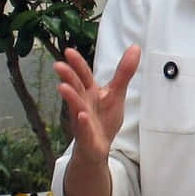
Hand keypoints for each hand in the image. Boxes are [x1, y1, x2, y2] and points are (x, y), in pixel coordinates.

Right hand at [54, 45, 140, 164]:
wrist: (97, 148)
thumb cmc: (104, 118)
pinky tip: (82, 116)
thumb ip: (124, 72)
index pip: (83, 75)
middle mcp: (82, 103)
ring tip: (63, 87)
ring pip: (76, 107)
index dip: (77, 63)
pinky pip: (84, 130)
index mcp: (89, 92)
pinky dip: (83, 123)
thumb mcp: (117, 93)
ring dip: (70, 97)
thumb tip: (135, 47)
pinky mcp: (87, 137)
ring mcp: (82, 120)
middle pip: (75, 88)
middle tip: (59, 65)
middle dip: (68, 77)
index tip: (68, 51)